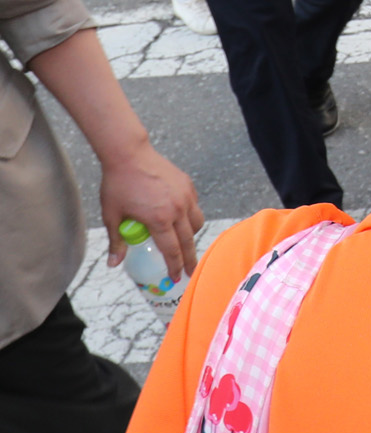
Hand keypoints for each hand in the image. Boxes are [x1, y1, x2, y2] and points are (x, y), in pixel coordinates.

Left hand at [100, 143, 203, 280]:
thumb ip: (116, 240)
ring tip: (184, 241)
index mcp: (159, 219)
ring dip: (192, 236)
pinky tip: (179, 216)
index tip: (176, 278)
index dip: (175, 267)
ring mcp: (185, 196)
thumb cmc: (117, 184)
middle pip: (189, 241)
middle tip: (191, 271)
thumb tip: (114, 264)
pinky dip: (190, 216)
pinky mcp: (188, 185)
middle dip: (190, 258)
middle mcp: (177, 209)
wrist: (128, 154)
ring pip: (197, 223)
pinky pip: (194, 206)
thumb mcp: (112, 215)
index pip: (172, 250)